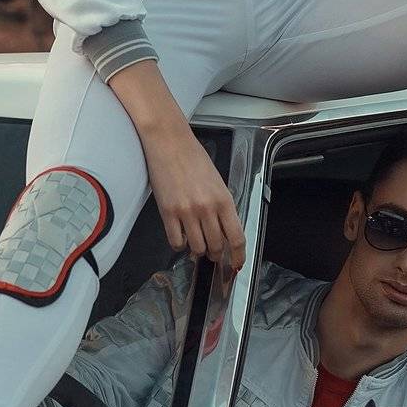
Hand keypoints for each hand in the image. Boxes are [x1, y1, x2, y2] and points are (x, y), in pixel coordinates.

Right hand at [140, 126, 246, 271]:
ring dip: (197, 251)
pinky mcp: (168, 212)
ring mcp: (187, 212)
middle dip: (215, 254)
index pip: (236, 237)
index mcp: (224, 199)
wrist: (170, 142)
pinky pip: (176, 242)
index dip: (237, 255)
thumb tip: (223, 229)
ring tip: (196, 244)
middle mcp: (207, 208)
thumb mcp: (217, 182)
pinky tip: (181, 236)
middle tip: (212, 252)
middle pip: (216, 246)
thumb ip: (222, 206)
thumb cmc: (193, 157)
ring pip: (197, 248)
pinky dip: (180, 245)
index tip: (236, 263)